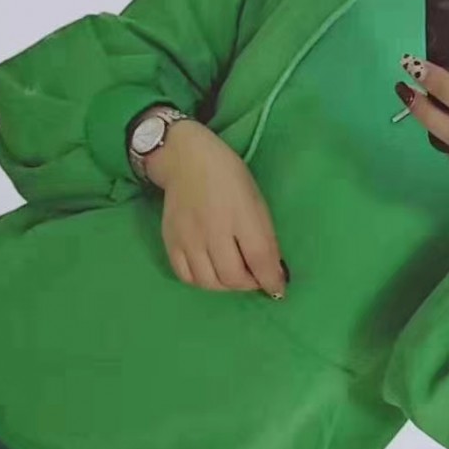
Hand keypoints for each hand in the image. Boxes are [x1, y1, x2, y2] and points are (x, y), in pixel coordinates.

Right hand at [145, 119, 288, 295]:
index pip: (259, 259)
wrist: (187, 160)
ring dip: (226, 286)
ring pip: (208, 282)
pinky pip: (185, 276)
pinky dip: (202, 281)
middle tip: (254, 278)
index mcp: (241, 215)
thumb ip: (264, 237)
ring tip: (234, 276)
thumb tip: (273, 271)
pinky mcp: (170, 241)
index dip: (271, 280)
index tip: (277, 289)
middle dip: (249, 284)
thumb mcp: (257, 202)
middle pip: (232, 277)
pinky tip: (211, 272)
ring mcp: (188, 238)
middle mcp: (212, 230)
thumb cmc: (230, 178)